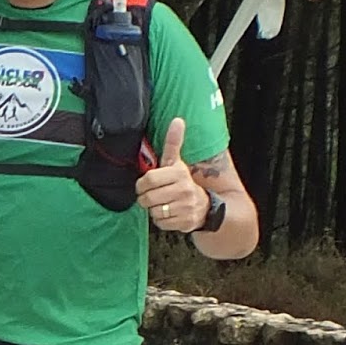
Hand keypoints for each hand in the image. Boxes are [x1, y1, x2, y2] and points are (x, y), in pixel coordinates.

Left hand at [135, 117, 209, 232]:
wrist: (204, 206)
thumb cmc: (183, 182)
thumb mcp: (177, 162)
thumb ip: (173, 143)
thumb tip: (177, 120)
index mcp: (178, 174)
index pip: (148, 180)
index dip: (141, 184)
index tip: (143, 185)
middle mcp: (183, 190)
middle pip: (148, 198)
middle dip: (145, 199)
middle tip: (151, 196)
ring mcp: (185, 208)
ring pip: (154, 212)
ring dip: (154, 210)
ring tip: (162, 204)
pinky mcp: (184, 223)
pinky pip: (161, 223)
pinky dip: (161, 220)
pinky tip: (168, 214)